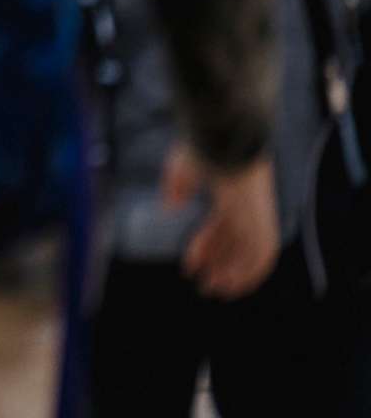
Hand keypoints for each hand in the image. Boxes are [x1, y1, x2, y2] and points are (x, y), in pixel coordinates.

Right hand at [166, 146, 279, 298]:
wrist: (223, 138)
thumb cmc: (200, 148)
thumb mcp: (181, 169)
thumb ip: (175, 188)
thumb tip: (169, 208)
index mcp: (229, 196)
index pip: (220, 230)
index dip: (204, 248)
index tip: (189, 265)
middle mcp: (246, 210)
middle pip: (234, 246)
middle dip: (219, 267)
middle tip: (205, 286)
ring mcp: (254, 216)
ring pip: (248, 256)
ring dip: (233, 276)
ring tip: (214, 291)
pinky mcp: (259, 221)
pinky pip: (260, 256)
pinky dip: (249, 274)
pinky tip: (232, 286)